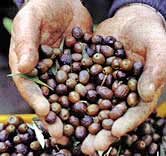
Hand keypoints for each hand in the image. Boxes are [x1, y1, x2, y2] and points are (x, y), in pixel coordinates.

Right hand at [9, 0, 91, 139]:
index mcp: (31, 65)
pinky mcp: (82, 66)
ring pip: (71, 94)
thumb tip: (23, 67)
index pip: (31, 87)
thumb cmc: (42, 7)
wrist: (64, 1)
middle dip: (57, 116)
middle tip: (63, 135)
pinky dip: (93, 94)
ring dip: (76, 111)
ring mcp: (66, 71)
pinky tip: (102, 106)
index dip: (37, 100)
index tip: (46, 113)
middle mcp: (49, 72)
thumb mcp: (30, 20)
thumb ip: (25, 42)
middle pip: (51, 97)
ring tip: (83, 129)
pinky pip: (88, 81)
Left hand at [82, 5, 165, 153]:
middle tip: (88, 147)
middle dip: (99, 131)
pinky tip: (60, 106)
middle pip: (110, 115)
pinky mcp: (90, 73)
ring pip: (92, 105)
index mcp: (139, 90)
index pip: (134, 112)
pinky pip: (80, 85)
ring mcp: (104, 83)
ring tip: (70, 134)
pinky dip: (71, 97)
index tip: (113, 133)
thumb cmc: (149, 33)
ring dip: (82, 120)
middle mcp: (119, 91)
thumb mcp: (159, 47)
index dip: (125, 123)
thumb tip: (148, 93)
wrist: (131, 21)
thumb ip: (156, 69)